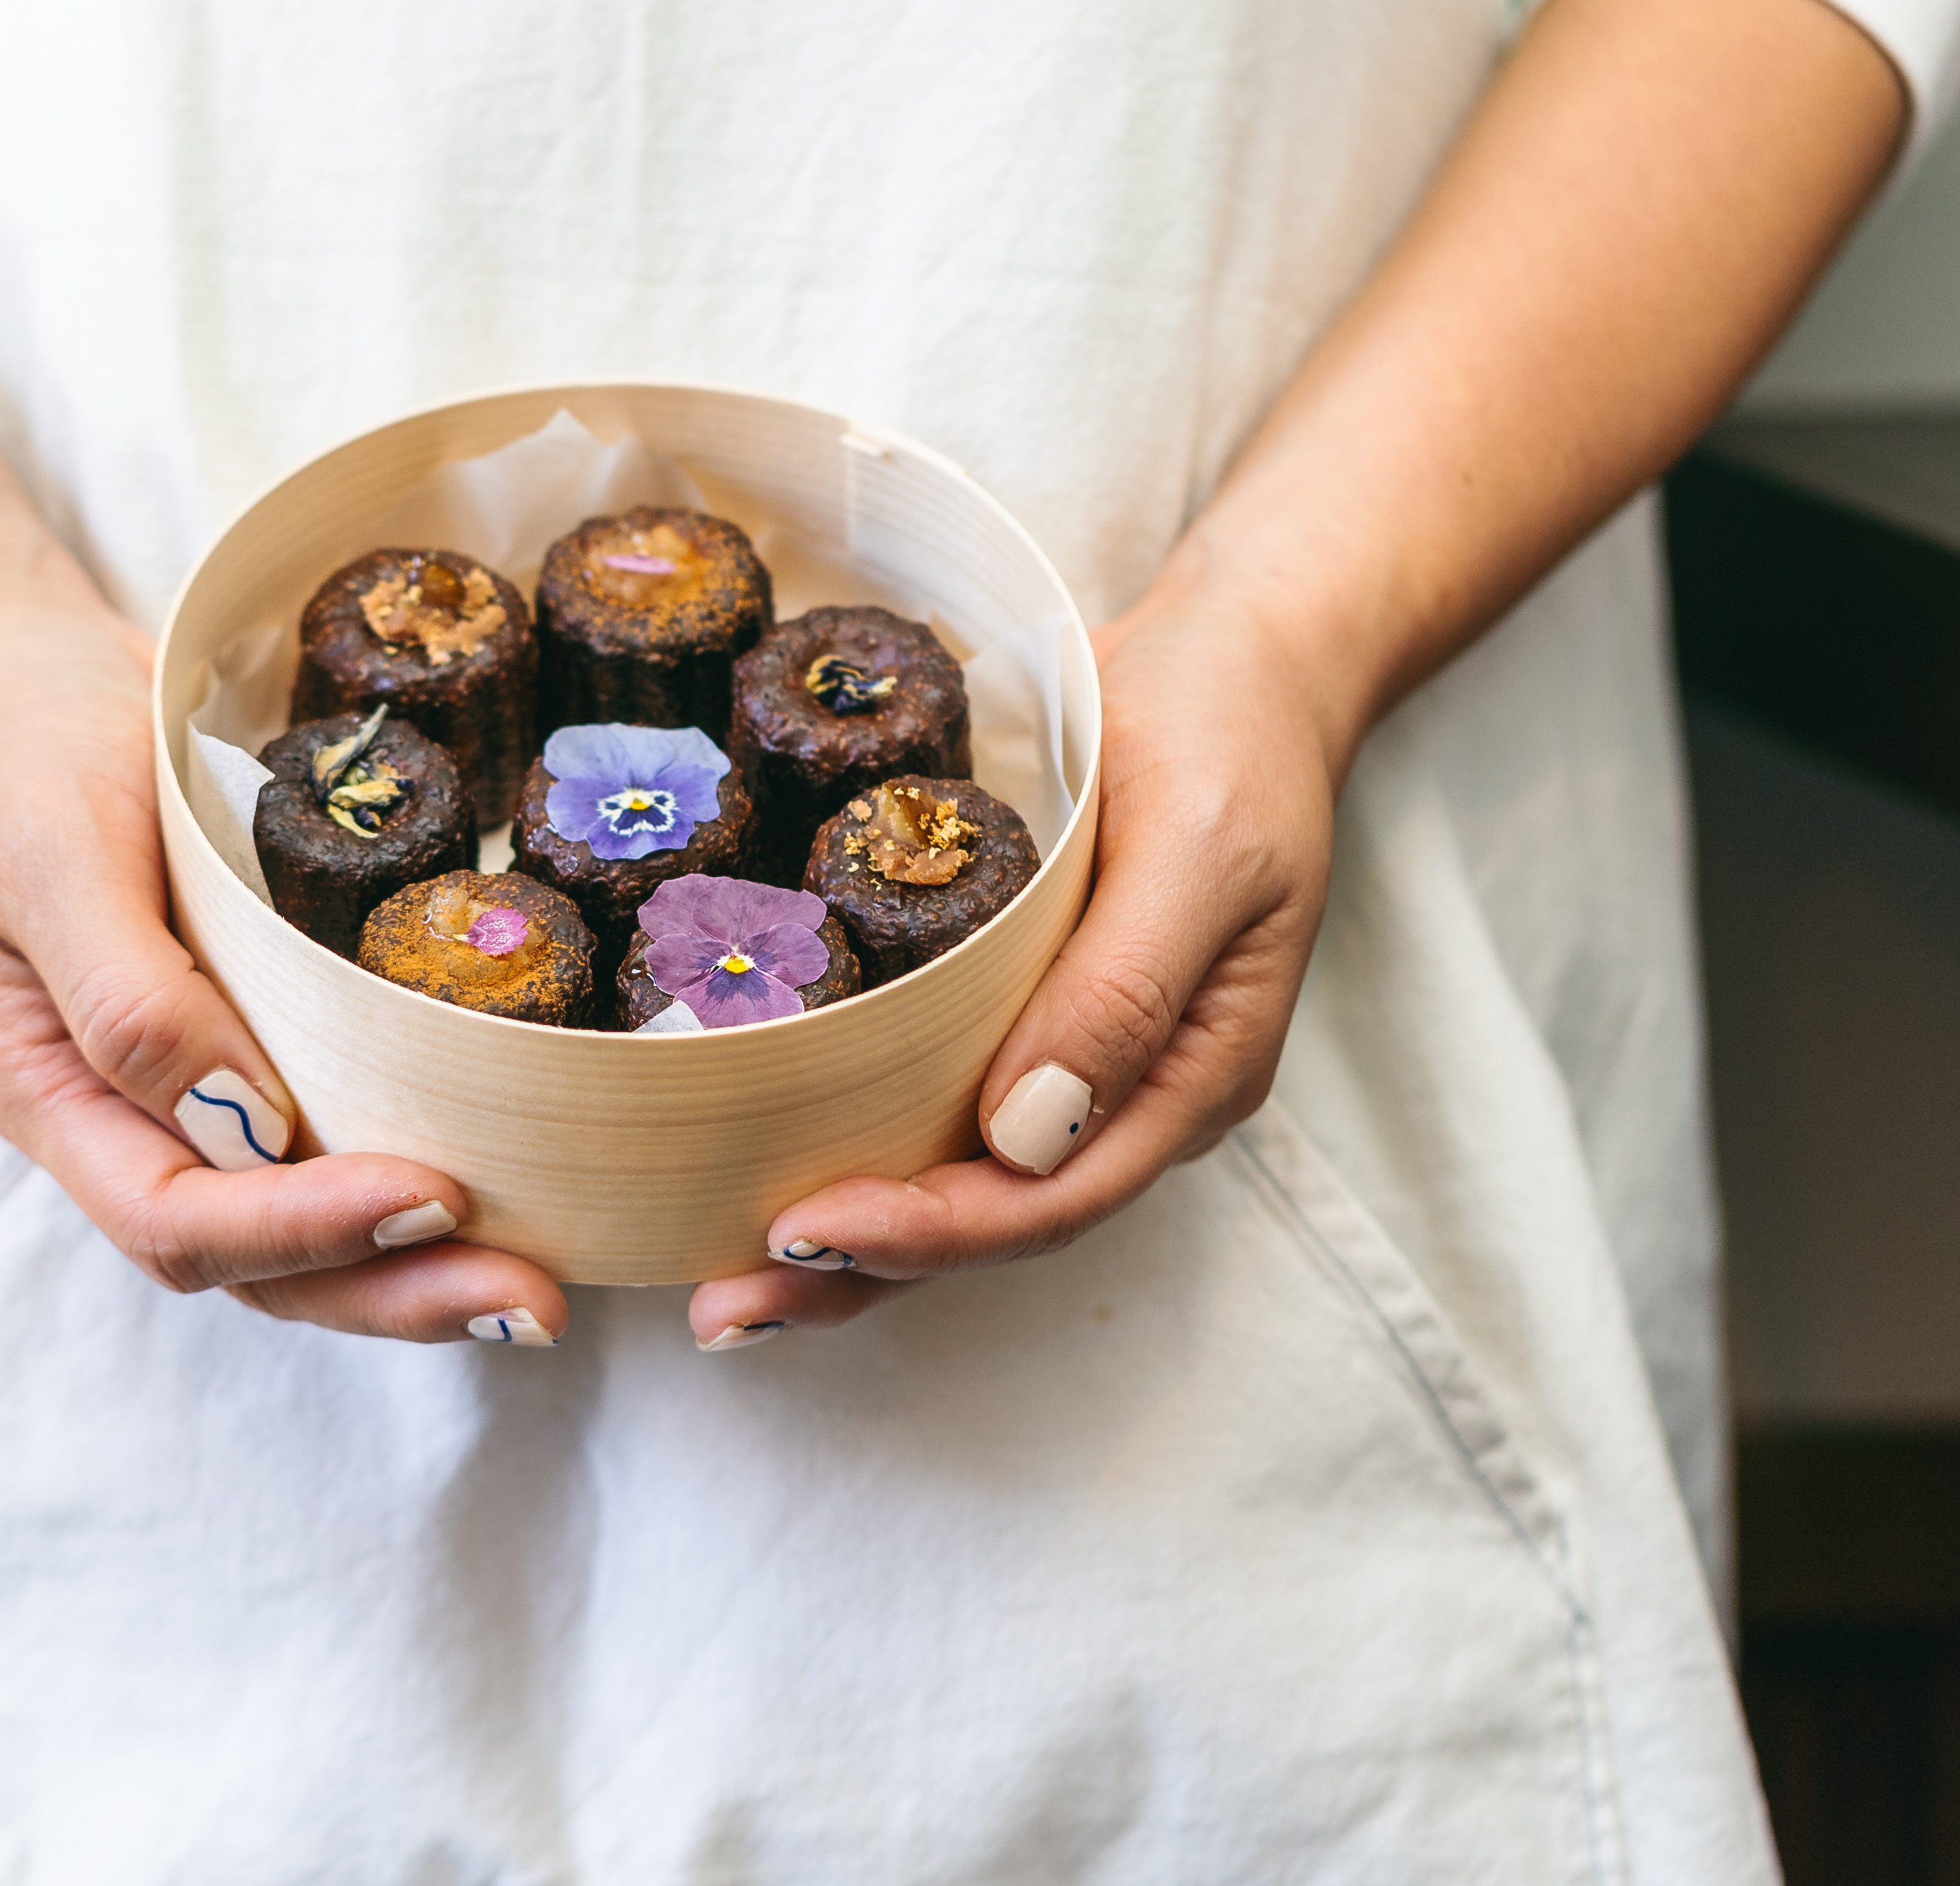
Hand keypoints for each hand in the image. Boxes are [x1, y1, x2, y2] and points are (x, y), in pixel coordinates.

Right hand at [0, 585, 571, 1345]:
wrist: (18, 677)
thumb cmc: (21, 751)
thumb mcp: (53, 852)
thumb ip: (128, 996)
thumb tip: (240, 1117)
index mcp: (49, 1092)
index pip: (177, 1217)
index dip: (304, 1229)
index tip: (433, 1198)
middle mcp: (117, 1123)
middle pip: (251, 1265)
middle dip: (388, 1290)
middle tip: (530, 1296)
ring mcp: (183, 1096)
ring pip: (295, 1239)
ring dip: (413, 1272)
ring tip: (537, 1284)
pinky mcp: (249, 1052)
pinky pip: (325, 1150)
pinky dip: (406, 1193)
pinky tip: (507, 1202)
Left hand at [685, 576, 1341, 1348]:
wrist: (1240, 655)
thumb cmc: (1230, 734)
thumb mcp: (1198, 849)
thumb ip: (1127, 991)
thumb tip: (1027, 1131)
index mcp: (1192, 1076)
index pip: (1049, 1200)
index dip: (927, 1232)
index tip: (801, 1226)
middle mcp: (1130, 1095)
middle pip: (991, 1223)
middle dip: (859, 1269)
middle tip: (723, 1305)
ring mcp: (1077, 1058)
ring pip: (957, 1184)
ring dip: (847, 1239)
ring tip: (719, 1283)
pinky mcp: (1022, 1013)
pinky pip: (938, 1108)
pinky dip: (857, 1146)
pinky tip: (763, 1166)